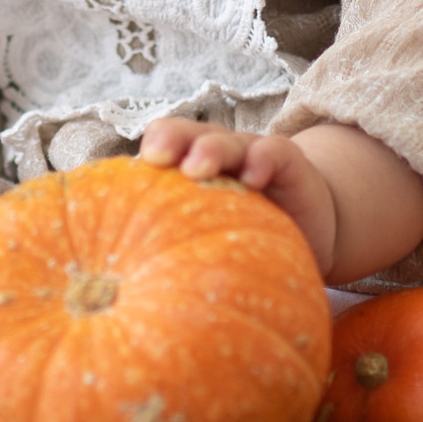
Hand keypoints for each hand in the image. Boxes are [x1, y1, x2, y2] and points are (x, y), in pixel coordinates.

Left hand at [138, 120, 338, 276]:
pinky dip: (262, 160)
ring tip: (197, 167)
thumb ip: (172, 241)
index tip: (135, 167)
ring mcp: (252, 155)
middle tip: (156, 157)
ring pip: (228, 141)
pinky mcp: (289, 165)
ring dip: (210, 149)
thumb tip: (115, 288)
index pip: (162, 142)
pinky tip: (253, 177)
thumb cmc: (242, 235)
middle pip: (189, 134)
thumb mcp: (205, 235)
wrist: (307, 227)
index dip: (147, 148)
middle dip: (171, 139)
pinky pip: (274, 154)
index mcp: (188, 164)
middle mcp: (218, 153)